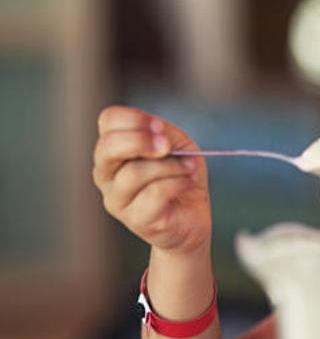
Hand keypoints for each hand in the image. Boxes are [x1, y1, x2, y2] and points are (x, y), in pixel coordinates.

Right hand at [92, 105, 211, 254]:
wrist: (193, 216)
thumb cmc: (181, 176)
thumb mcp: (178, 145)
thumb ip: (164, 133)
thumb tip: (155, 130)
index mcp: (114, 150)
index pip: (108, 120)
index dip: (136, 118)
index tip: (160, 128)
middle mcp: (107, 174)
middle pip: (108, 147)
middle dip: (142, 141)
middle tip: (167, 146)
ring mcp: (117, 199)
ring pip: (135, 173)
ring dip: (171, 167)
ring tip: (188, 169)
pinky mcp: (136, 220)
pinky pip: (154, 194)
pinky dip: (178, 184)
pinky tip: (188, 184)